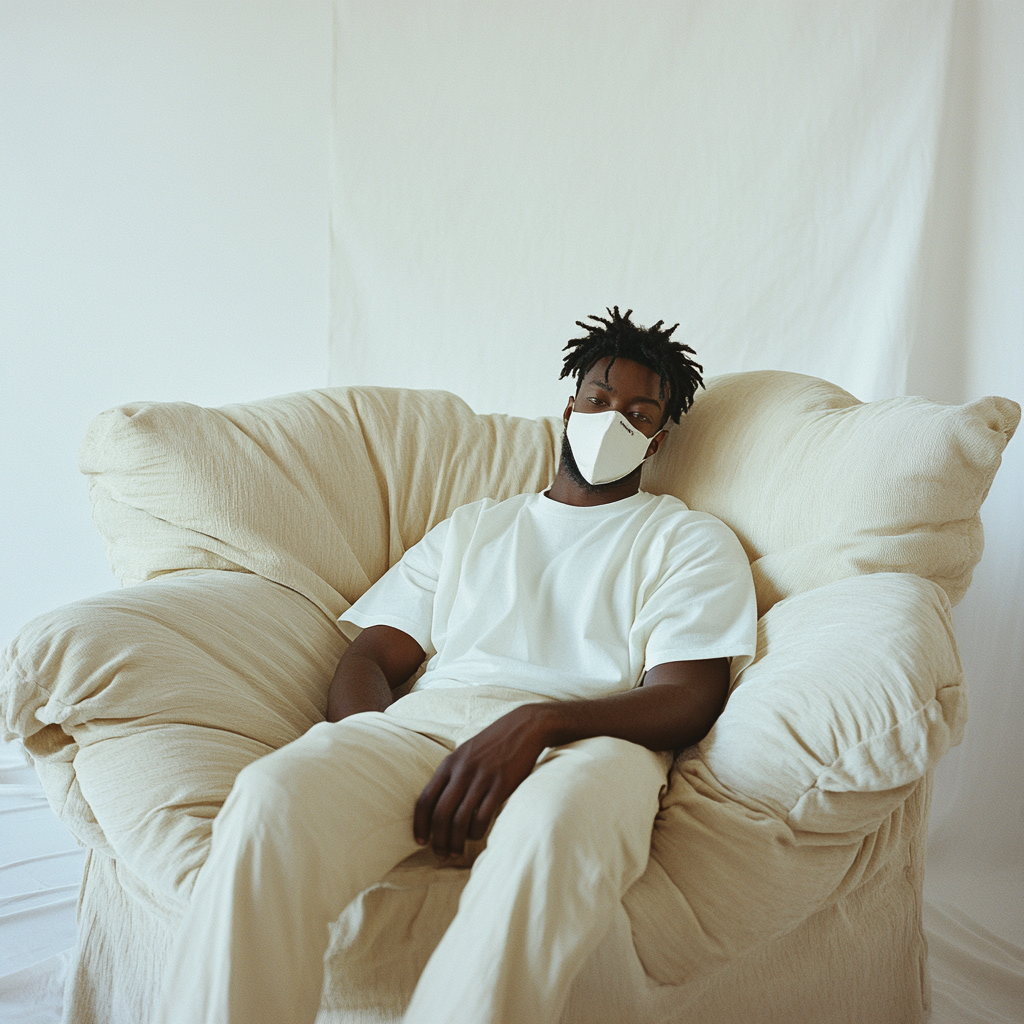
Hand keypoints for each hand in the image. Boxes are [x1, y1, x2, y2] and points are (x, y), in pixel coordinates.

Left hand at [413, 704, 553, 858]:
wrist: (523, 727)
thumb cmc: (493, 742)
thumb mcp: (465, 751)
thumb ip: (452, 773)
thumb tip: (439, 802)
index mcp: (449, 764)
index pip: (425, 799)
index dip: (420, 824)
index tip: (420, 841)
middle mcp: (462, 772)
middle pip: (440, 814)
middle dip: (437, 839)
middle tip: (439, 854)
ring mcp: (481, 779)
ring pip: (460, 820)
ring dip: (455, 841)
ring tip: (455, 853)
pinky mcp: (501, 785)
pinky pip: (483, 817)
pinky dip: (476, 833)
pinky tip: (476, 837)